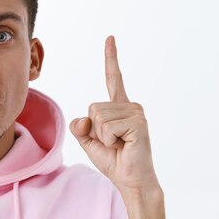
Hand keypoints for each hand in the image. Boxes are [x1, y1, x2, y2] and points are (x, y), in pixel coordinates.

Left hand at [69, 36, 158, 193]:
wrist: (131, 180)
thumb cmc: (114, 161)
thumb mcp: (89, 141)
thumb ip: (81, 127)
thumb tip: (83, 119)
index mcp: (119, 107)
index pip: (113, 78)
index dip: (111, 58)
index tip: (110, 38)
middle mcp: (130, 105)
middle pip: (92, 107)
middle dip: (94, 130)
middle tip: (113, 143)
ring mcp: (136, 113)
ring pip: (98, 117)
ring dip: (102, 138)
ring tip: (119, 145)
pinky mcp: (138, 123)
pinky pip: (106, 127)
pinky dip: (108, 141)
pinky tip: (123, 146)